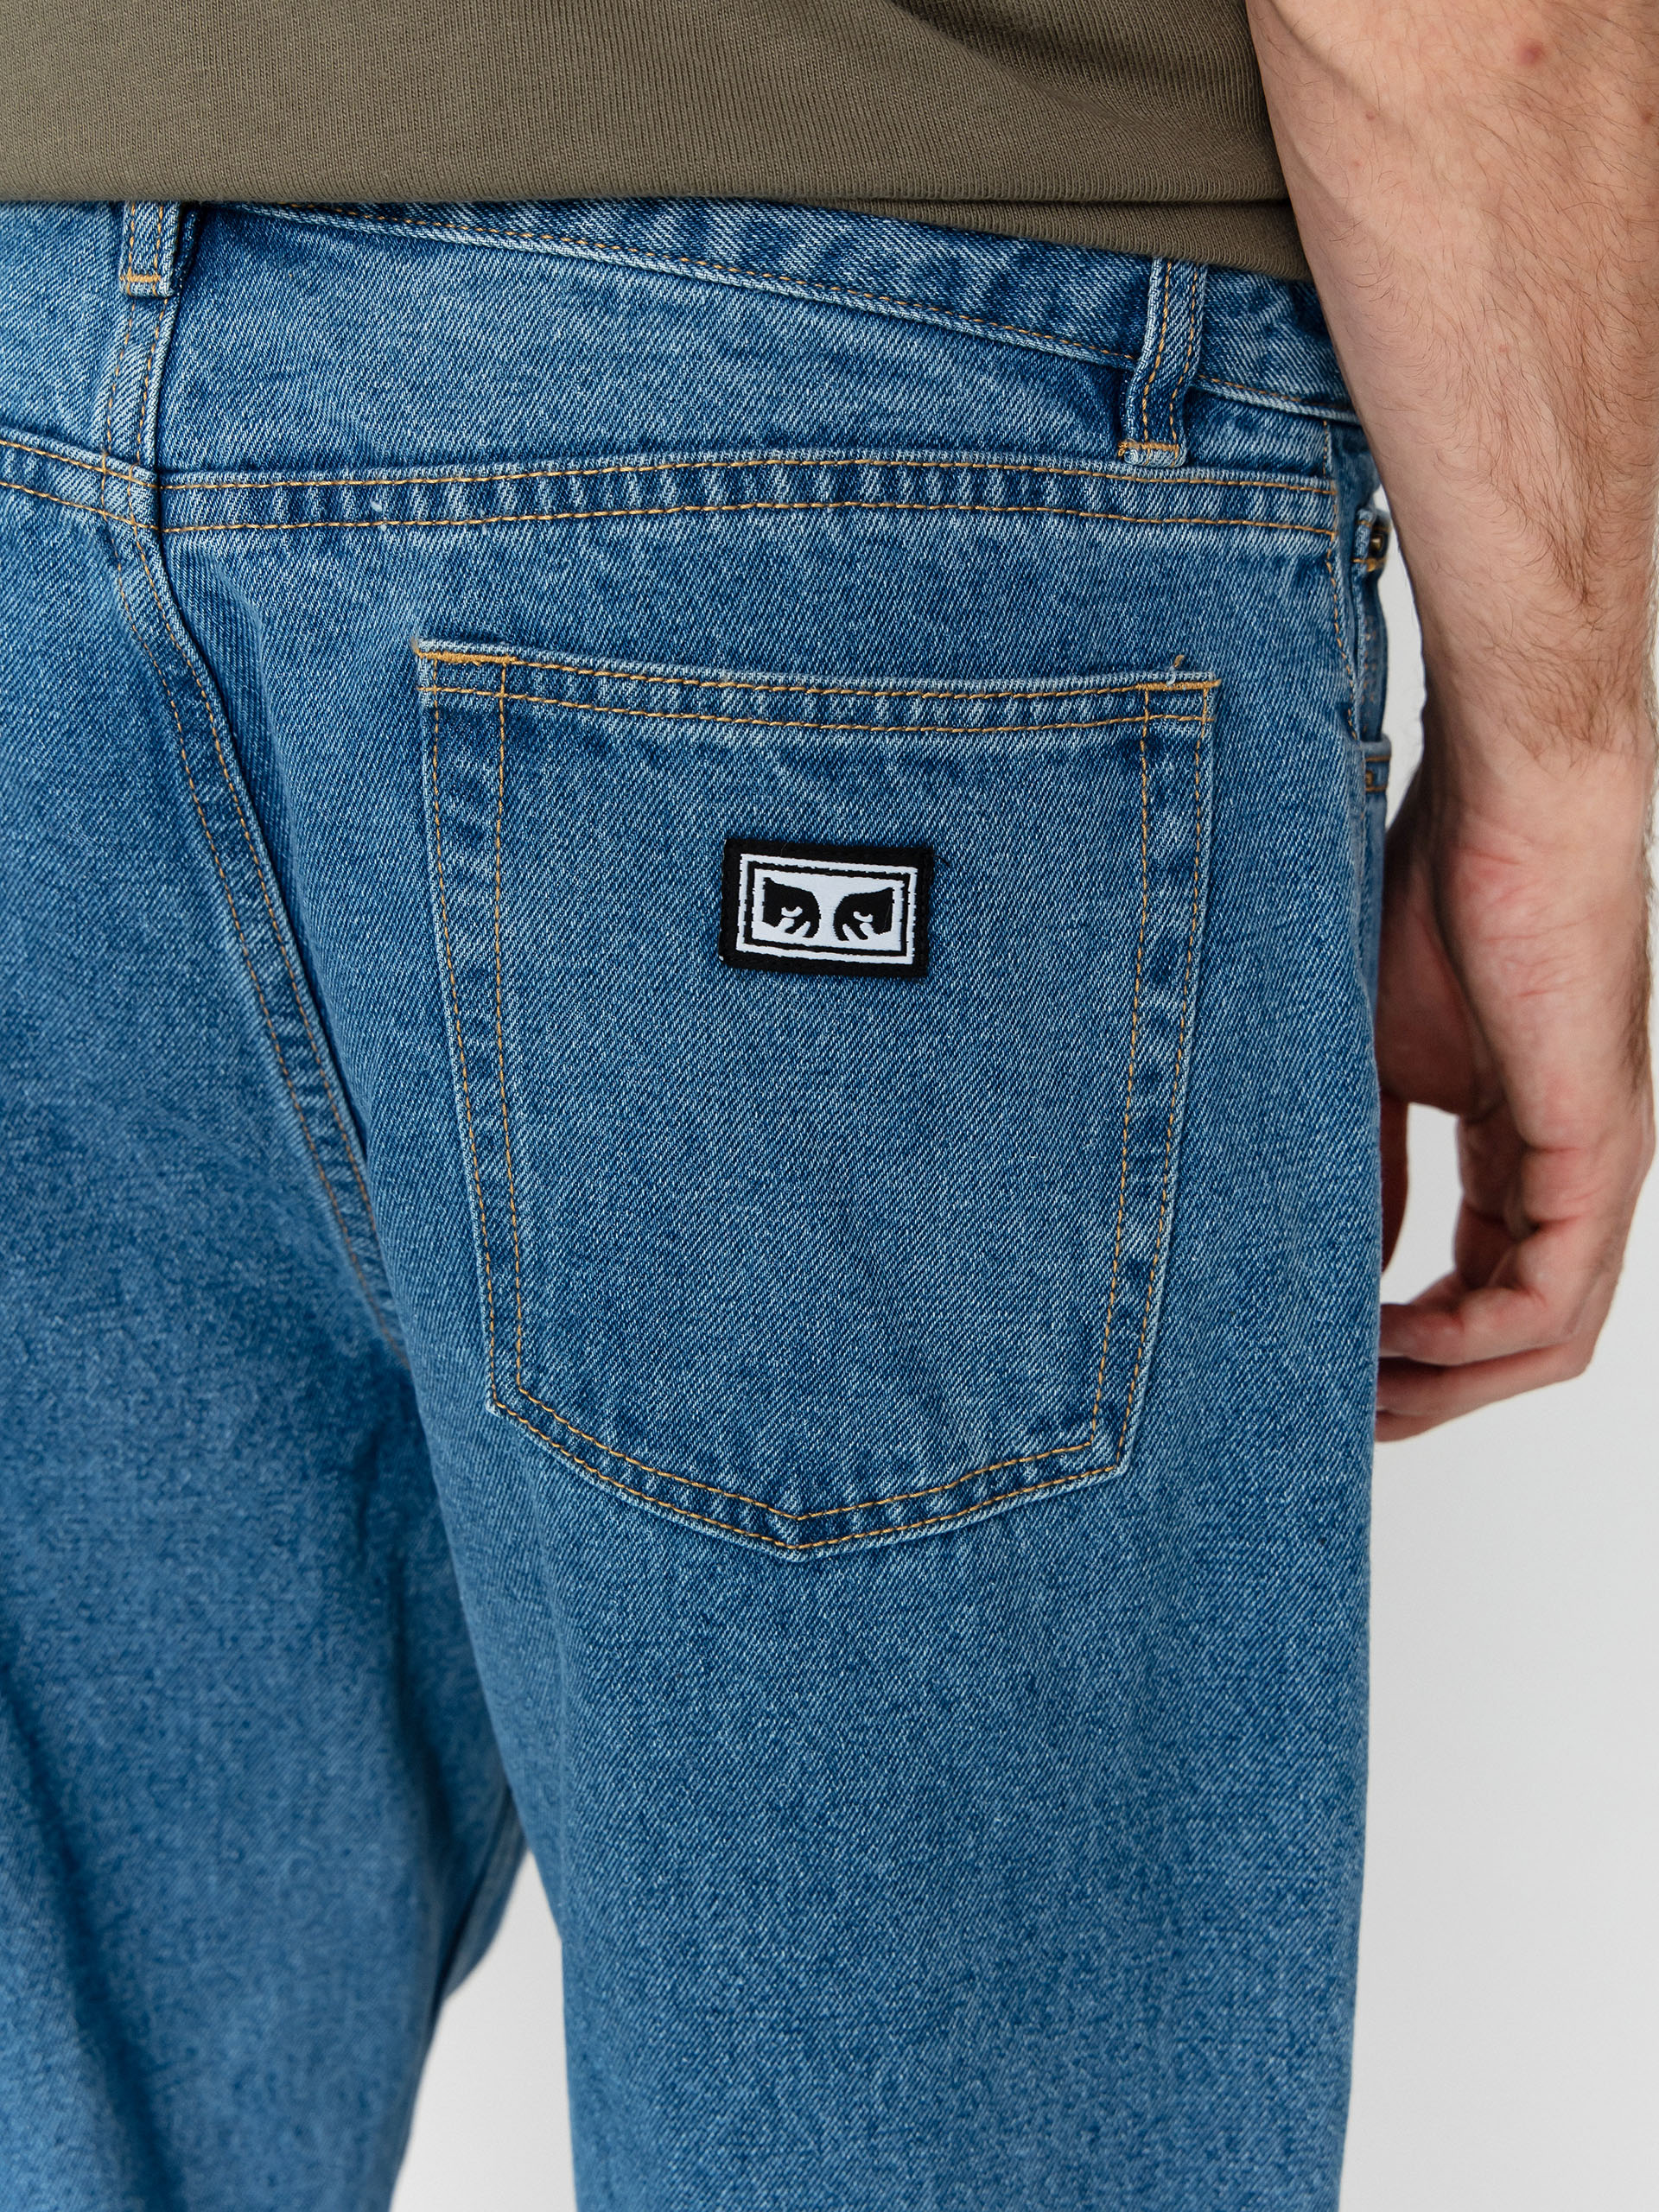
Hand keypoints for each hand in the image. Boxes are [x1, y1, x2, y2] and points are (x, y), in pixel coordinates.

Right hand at [1373, 726, 1653, 1440]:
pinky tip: (1396, 1340)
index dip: (1414, 1351)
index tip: (1331, 1370)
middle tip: (1343, 1418)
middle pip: (1526, 1338)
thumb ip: (1369, 1172)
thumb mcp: (1377, 1065)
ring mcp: (1599, 1169)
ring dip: (1450, 1386)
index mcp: (1529, 1150)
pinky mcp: (1596, 1152)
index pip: (1490, 1289)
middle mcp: (1580, 1174)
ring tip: (1362, 1398)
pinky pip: (1549, 1296)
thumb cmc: (1442, 898)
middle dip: (1433, 1393)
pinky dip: (1470, 1339)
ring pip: (1548, 1338)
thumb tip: (1350, 1270)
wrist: (1505, 805)